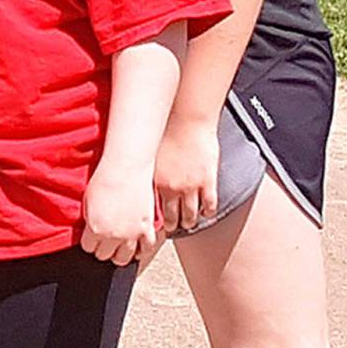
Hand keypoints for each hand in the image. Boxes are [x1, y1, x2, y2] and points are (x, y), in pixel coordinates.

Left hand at [81, 162, 156, 266]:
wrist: (126, 168)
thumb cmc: (105, 178)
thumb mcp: (88, 200)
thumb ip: (90, 220)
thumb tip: (91, 230)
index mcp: (96, 228)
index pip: (89, 248)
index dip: (89, 243)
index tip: (91, 239)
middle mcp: (113, 235)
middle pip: (105, 256)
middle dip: (103, 249)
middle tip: (104, 242)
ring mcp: (132, 234)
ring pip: (125, 258)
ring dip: (120, 253)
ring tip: (118, 246)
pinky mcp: (147, 229)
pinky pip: (146, 248)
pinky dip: (142, 248)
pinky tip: (137, 244)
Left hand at [154, 118, 219, 232]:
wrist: (186, 119)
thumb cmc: (166, 129)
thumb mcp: (150, 152)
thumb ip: (147, 168)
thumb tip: (137, 176)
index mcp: (155, 180)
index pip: (154, 210)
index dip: (154, 221)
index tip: (154, 226)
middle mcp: (172, 187)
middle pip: (172, 216)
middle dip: (172, 224)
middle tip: (172, 228)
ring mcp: (192, 186)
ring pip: (191, 214)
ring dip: (190, 221)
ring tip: (188, 223)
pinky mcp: (208, 181)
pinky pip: (209, 204)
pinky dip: (208, 212)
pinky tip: (206, 213)